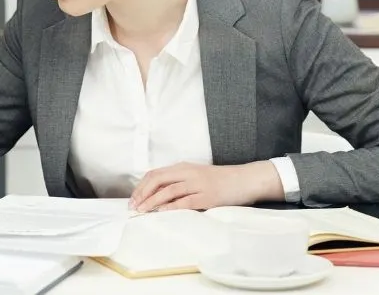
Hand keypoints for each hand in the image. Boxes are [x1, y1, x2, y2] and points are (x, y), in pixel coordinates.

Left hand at [129, 161, 283, 212]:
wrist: (245, 179)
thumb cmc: (221, 180)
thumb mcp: (197, 176)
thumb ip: (180, 182)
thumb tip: (158, 195)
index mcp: (184, 167)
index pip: (155, 174)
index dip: (141, 186)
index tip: (133, 199)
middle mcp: (189, 173)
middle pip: (158, 179)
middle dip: (142, 193)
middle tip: (133, 207)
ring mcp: (198, 184)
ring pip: (168, 190)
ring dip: (152, 201)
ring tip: (142, 210)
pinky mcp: (207, 196)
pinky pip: (185, 201)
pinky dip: (171, 206)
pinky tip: (161, 211)